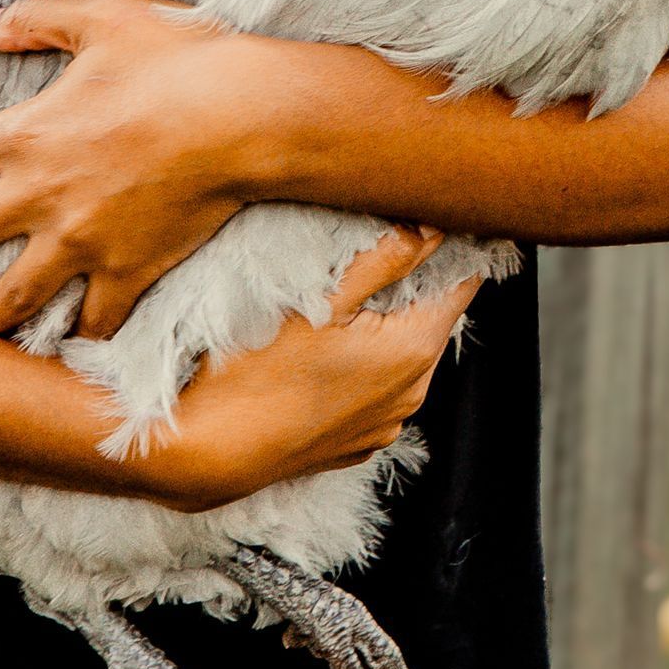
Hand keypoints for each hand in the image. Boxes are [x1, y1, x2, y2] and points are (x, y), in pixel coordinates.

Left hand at [0, 0, 274, 339]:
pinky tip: (70, 338)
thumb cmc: (175, 60)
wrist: (243, 116)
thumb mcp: (102, 18)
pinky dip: (78, 334)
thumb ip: (32, 20)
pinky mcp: (127, 273)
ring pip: (9, 300)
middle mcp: (40, 196)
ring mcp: (82, 242)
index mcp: (26, 134)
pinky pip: (91, 325)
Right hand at [140, 226, 482, 512]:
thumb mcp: (319, 298)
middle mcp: (411, 394)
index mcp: (413, 351)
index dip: (451, 250)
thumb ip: (383, 258)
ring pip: (402, 354)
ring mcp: (384, 423)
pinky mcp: (355, 441)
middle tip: (373, 246)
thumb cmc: (255, 369)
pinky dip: (364, 363)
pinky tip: (323, 347)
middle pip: (430, 319)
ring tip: (340, 297)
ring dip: (384, 324)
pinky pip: (376, 388)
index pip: (460, 286)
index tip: (434, 219)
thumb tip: (431, 227)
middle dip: (411, 284)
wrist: (207, 449)